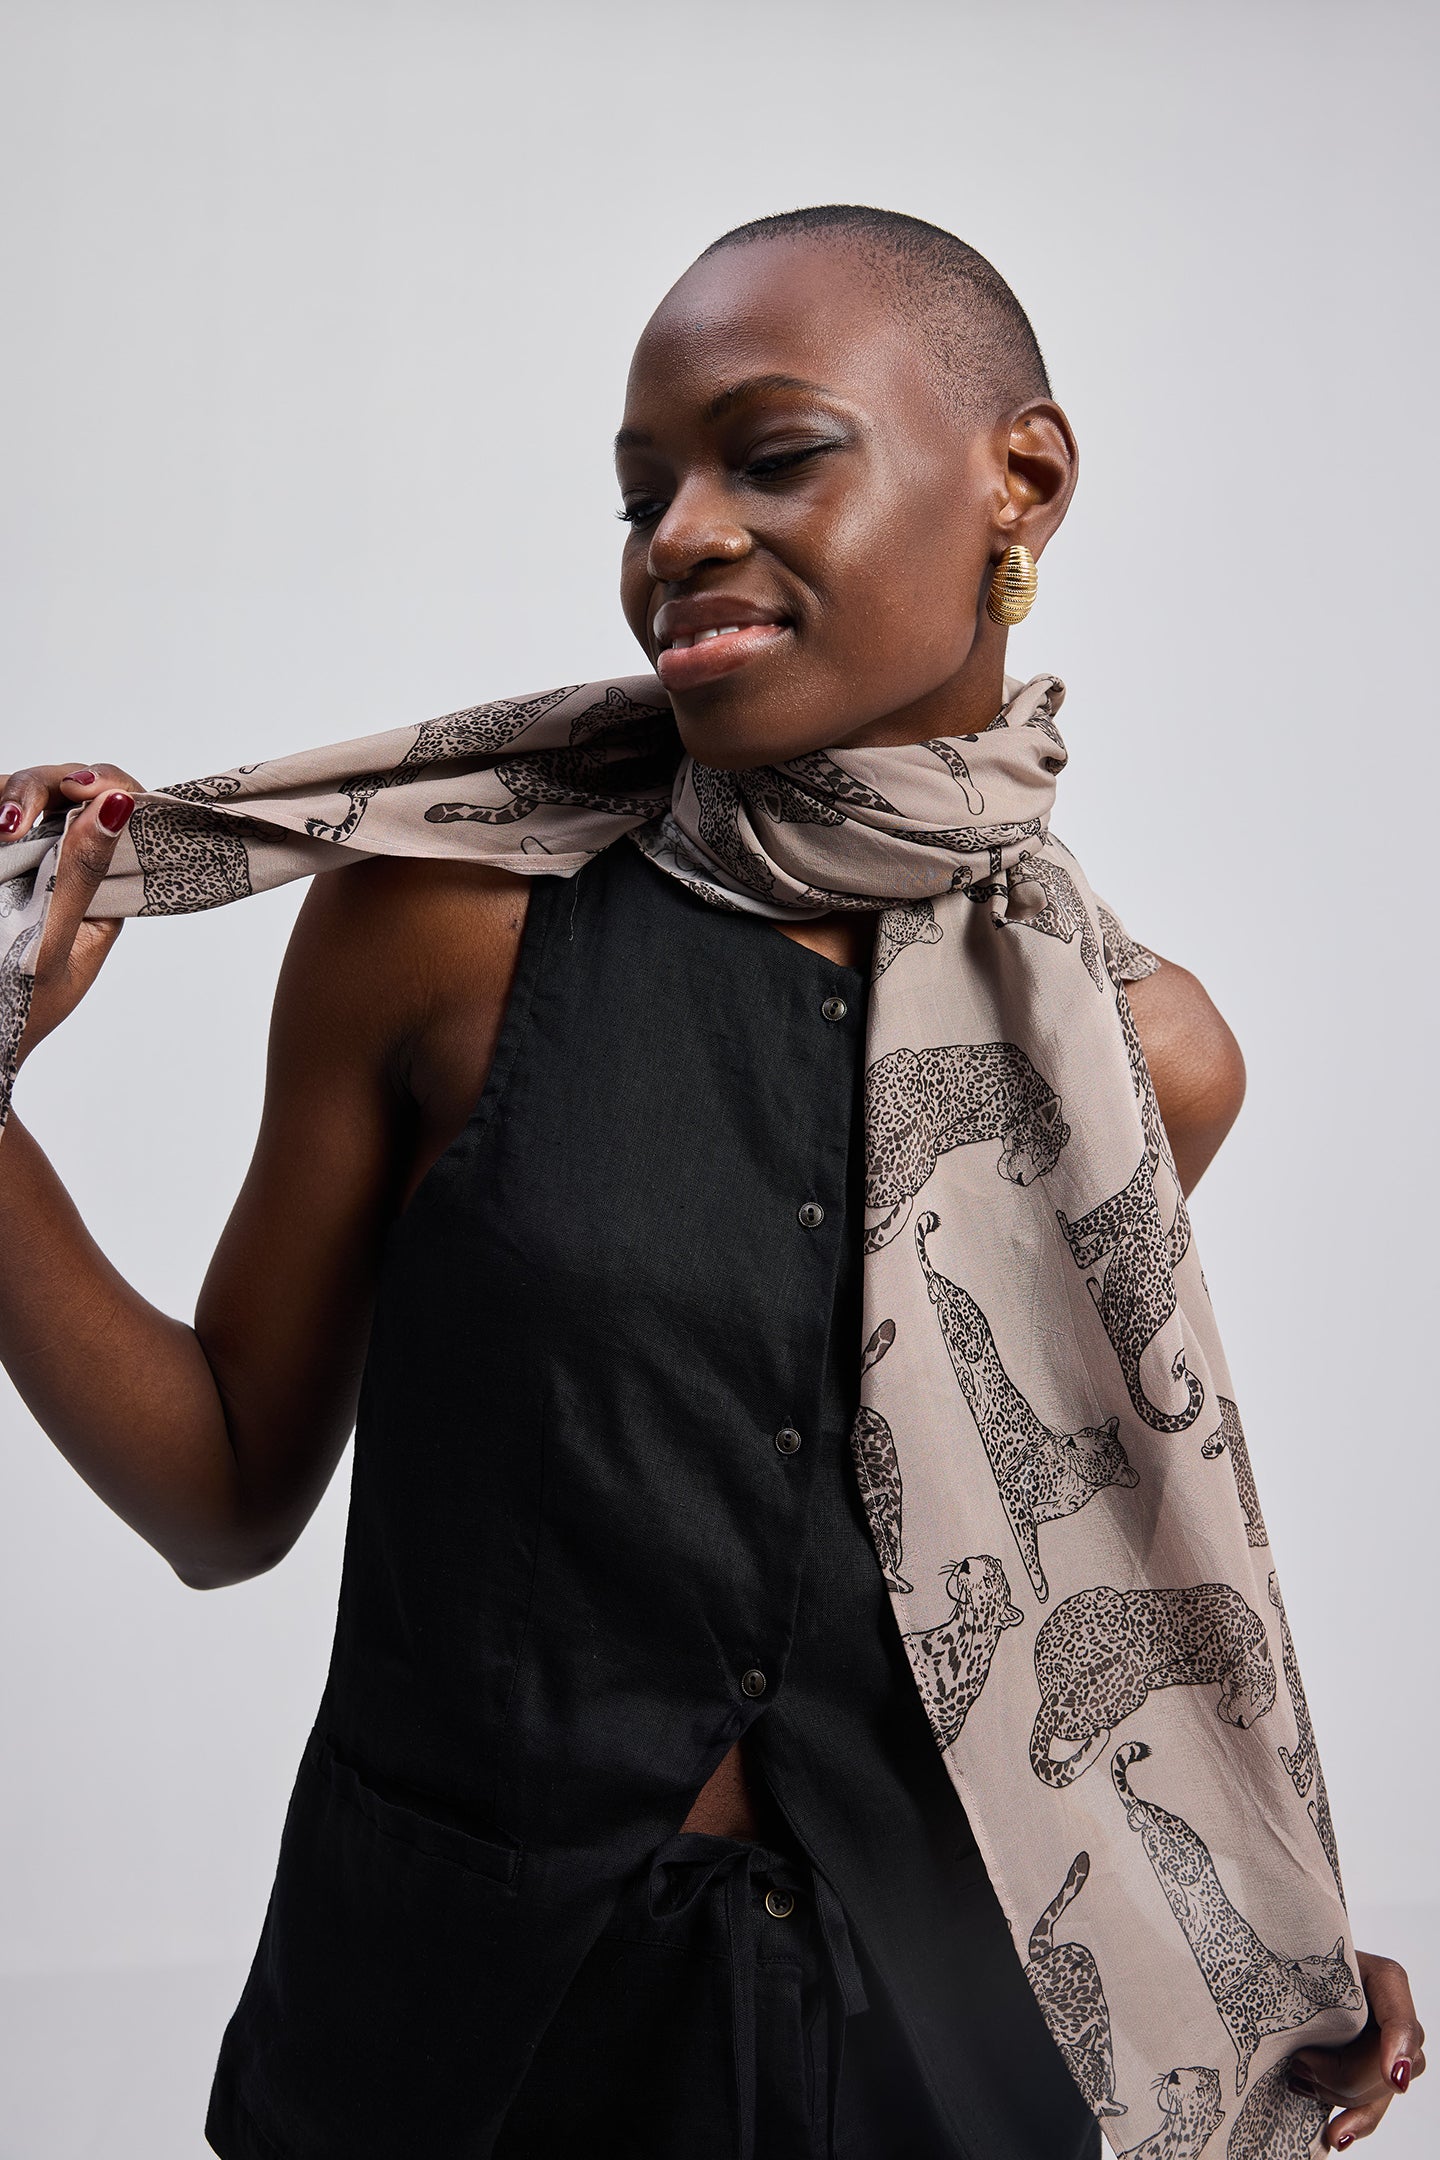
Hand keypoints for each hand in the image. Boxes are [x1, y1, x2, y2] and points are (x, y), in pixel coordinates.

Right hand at [0, 762, 145, 1065]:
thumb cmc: (15, 1011)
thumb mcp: (52, 944)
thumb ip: (81, 875)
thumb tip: (119, 807)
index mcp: (103, 888)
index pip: (120, 813)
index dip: (106, 785)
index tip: (86, 788)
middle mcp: (67, 867)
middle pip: (69, 792)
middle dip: (45, 786)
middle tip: (16, 817)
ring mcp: (25, 861)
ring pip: (26, 797)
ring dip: (16, 795)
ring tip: (2, 825)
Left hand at [1290, 1949, 1425, 2146]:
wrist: (1296, 1964)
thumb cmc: (1302, 1958)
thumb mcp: (1310, 1963)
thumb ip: (1314, 1991)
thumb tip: (1305, 2049)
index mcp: (1386, 1980)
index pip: (1402, 2019)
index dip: (1399, 2048)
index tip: (1392, 2076)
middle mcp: (1397, 2018)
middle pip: (1385, 2069)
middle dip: (1339, 2074)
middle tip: (1299, 2061)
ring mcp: (1389, 2050)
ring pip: (1376, 2094)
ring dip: (1333, 2092)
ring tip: (1299, 2076)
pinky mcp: (1372, 2075)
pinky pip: (1371, 2110)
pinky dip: (1353, 2123)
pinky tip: (1336, 2134)